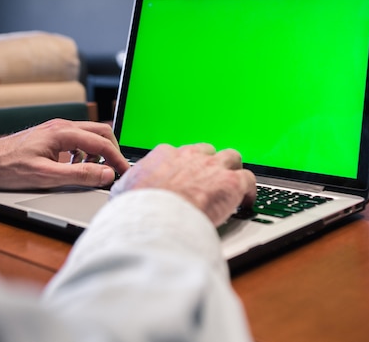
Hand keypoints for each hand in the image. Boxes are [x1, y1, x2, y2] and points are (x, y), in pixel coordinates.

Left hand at [0, 119, 130, 189]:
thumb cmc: (8, 168)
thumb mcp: (46, 176)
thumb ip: (79, 175)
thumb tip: (105, 175)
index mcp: (63, 132)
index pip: (101, 143)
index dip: (117, 159)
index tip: (125, 172)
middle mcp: (61, 126)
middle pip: (99, 133)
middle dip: (111, 152)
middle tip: (116, 171)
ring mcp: (56, 130)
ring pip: (88, 136)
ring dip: (97, 153)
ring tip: (94, 172)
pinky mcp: (50, 137)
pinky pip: (76, 141)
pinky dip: (84, 154)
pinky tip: (75, 168)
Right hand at [111, 143, 255, 225]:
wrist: (156, 216)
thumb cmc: (138, 207)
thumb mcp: (123, 191)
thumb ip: (127, 186)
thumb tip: (120, 192)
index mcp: (164, 155)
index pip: (179, 153)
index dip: (184, 167)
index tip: (184, 179)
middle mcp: (190, 155)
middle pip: (207, 152)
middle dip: (209, 165)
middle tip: (208, 183)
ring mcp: (212, 166)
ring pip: (231, 158)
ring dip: (231, 171)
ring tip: (230, 187)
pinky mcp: (231, 182)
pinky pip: (248, 180)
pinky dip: (249, 191)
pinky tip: (246, 203)